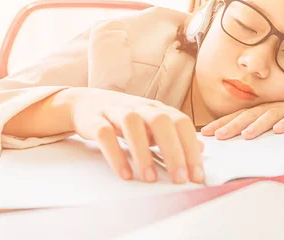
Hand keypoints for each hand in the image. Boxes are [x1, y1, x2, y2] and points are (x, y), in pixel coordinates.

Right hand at [69, 88, 203, 183]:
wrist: (83, 104)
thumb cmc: (122, 117)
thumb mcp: (150, 124)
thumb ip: (174, 134)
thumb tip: (200, 147)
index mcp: (155, 108)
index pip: (180, 122)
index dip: (191, 147)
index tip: (196, 174)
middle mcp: (138, 106)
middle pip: (160, 121)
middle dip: (173, 150)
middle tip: (179, 178)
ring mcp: (115, 111)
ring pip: (132, 124)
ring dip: (143, 153)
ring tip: (151, 178)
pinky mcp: (94, 120)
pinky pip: (105, 135)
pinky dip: (116, 154)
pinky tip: (125, 174)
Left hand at [200, 101, 283, 139]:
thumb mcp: (265, 122)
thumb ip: (249, 128)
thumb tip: (227, 140)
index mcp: (257, 111)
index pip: (235, 117)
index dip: (220, 123)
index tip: (205, 133)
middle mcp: (267, 108)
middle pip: (247, 116)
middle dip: (232, 125)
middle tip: (220, 135)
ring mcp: (283, 109)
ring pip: (268, 116)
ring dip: (257, 125)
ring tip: (246, 135)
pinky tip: (278, 130)